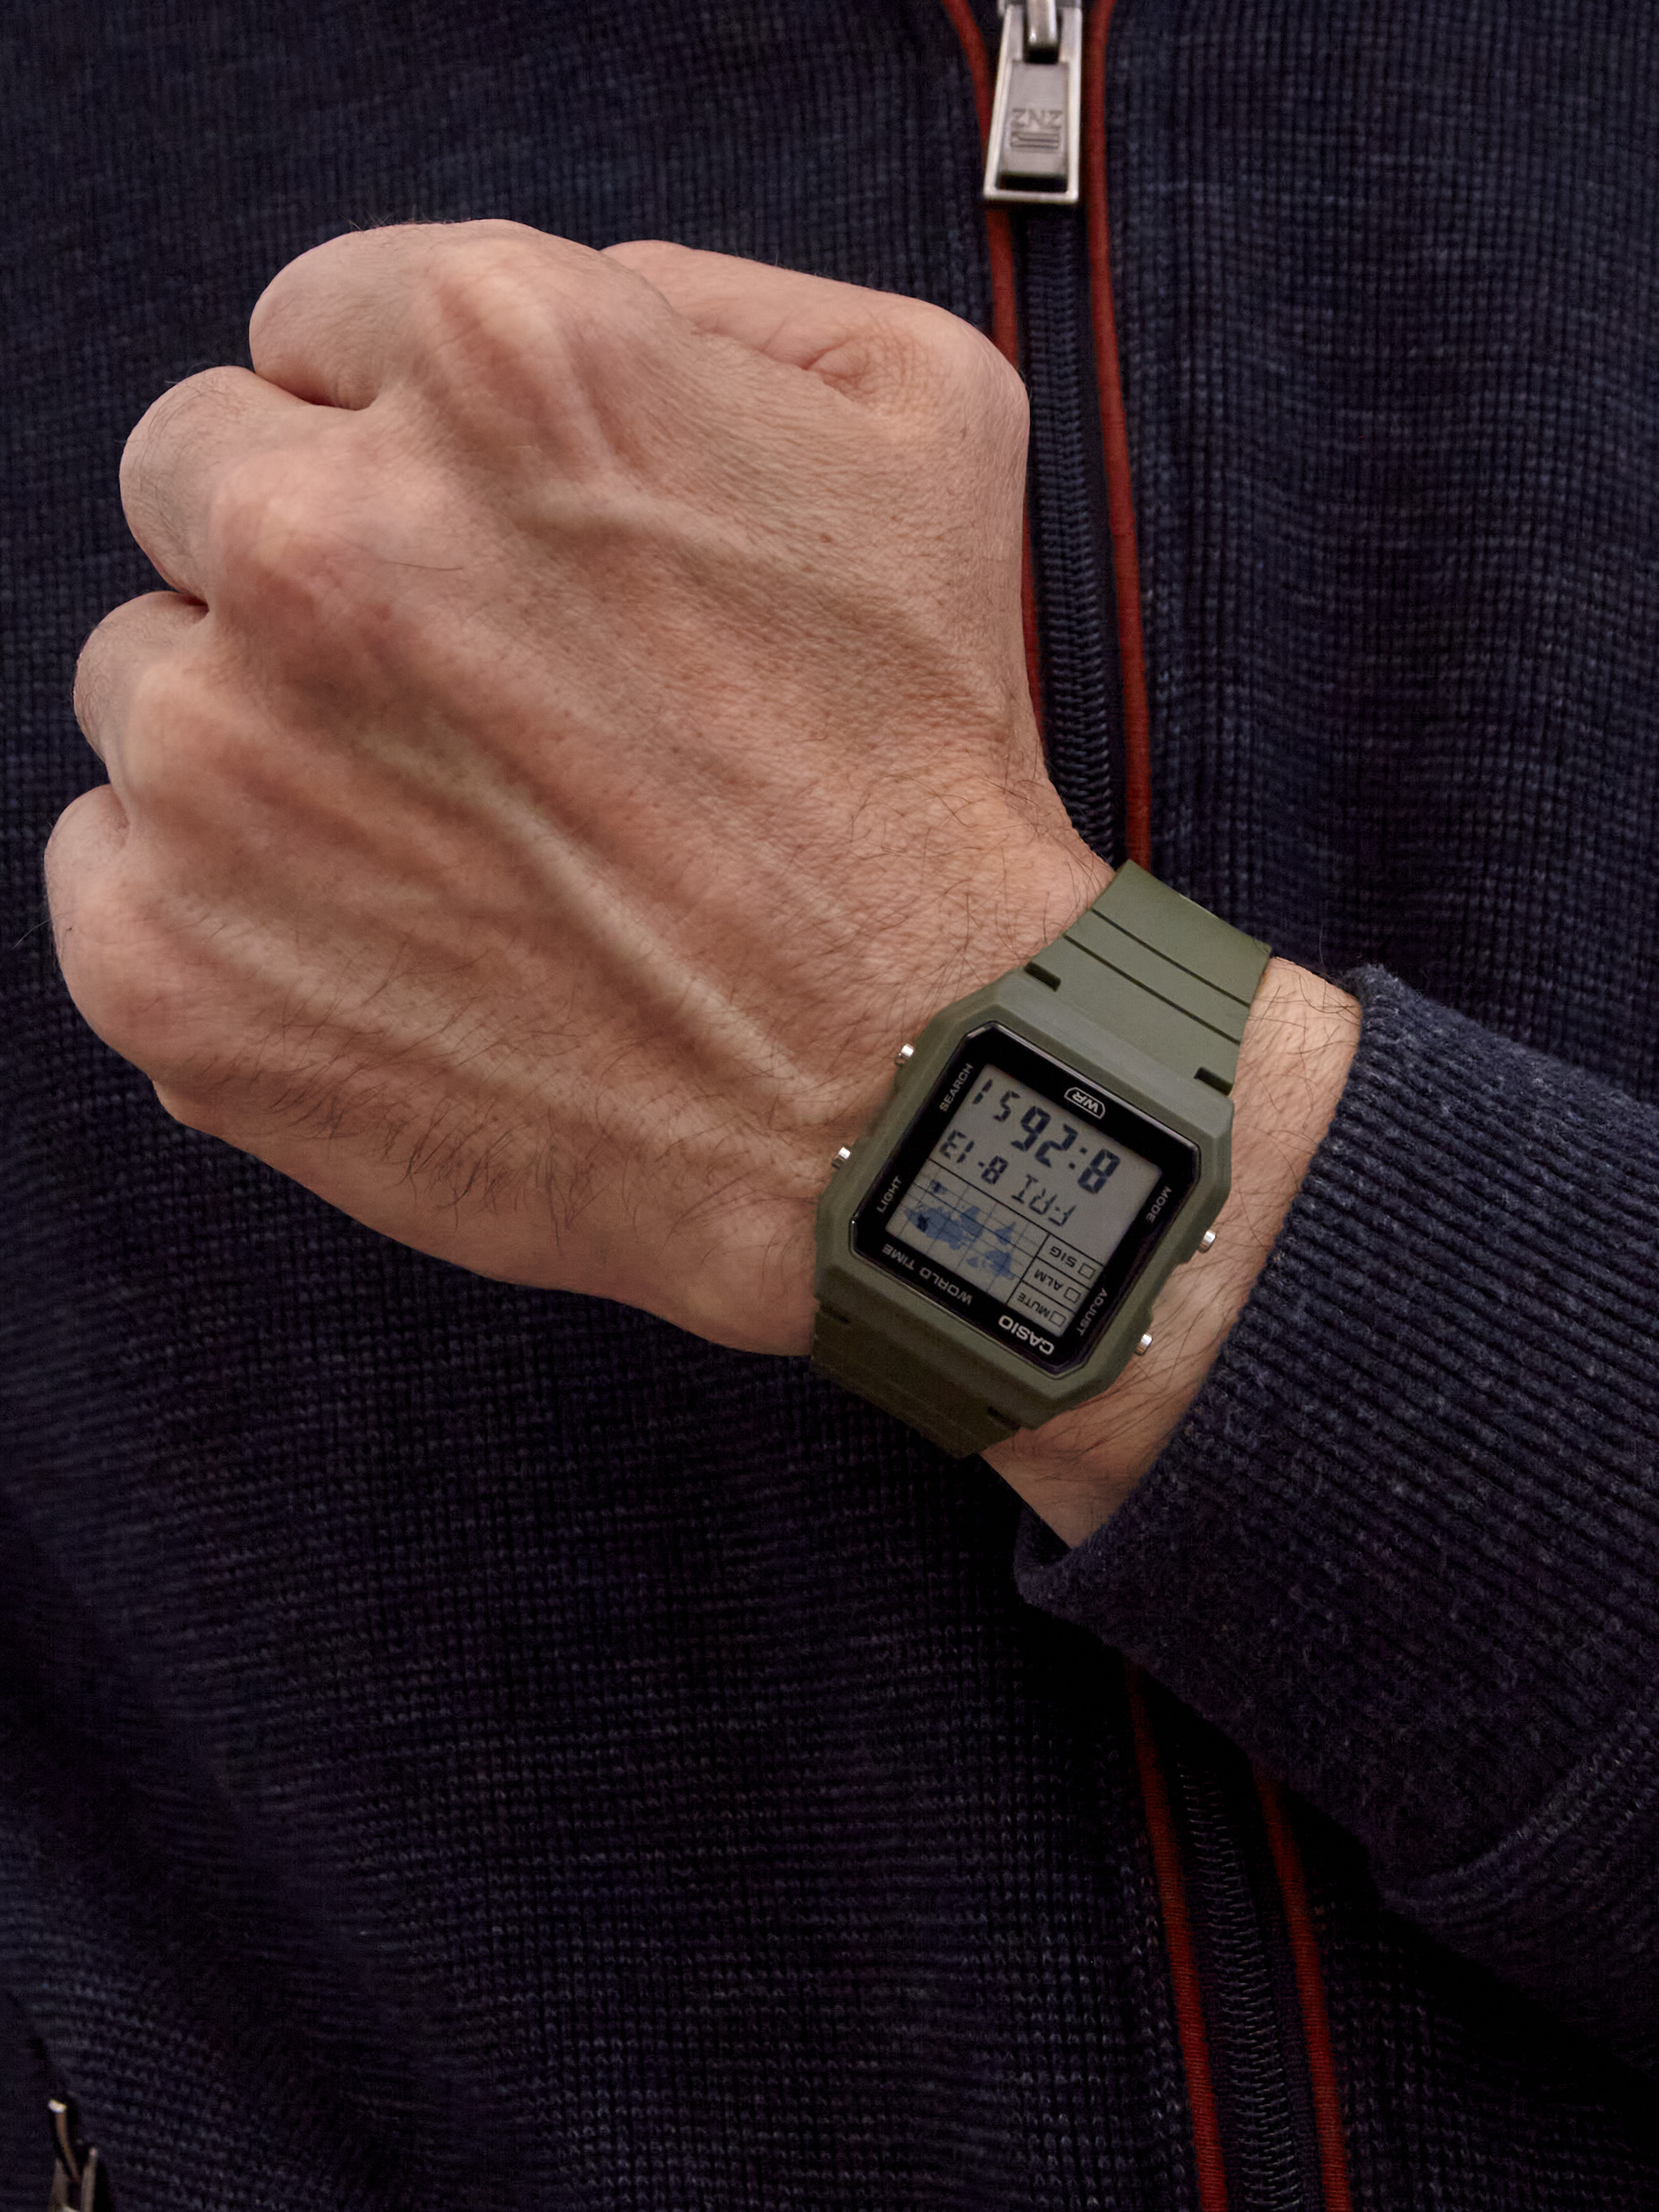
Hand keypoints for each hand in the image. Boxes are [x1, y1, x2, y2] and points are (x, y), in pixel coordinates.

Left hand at [47, 223, 1104, 1352]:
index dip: (405, 440)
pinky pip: (108, 866)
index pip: (313, 329)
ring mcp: (222, 759)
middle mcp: (324, 539)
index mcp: (496, 369)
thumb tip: (570, 306)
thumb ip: (719, 300)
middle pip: (199, 482)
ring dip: (264, 737)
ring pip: (145, 681)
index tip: (475, 544)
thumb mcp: (927, 428)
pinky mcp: (168, 957)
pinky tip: (382, 940)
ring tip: (452, 844)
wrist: (899, 1093)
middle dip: (313, 565)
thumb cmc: (915, 786)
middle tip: (465, 701)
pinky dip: (216, 900)